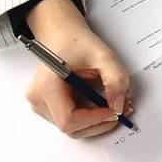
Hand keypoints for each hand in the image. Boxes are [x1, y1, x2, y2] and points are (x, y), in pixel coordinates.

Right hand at [25, 0, 130, 138]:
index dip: (95, 119)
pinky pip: (73, 119)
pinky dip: (91, 115)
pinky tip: (103, 102)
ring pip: (73, 127)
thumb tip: (118, 106)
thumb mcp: (104, 56)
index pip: (69, 120)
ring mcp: (42, 104)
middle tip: (123, 108)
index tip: (115, 109)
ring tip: (116, 103)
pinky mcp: (50, 105)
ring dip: (97, 120)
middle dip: (100, 121)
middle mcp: (39, 99)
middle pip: (71, 128)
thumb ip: (116, 80)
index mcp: (47, 87)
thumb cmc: (77, 42)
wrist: (62, 34)